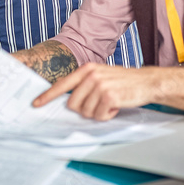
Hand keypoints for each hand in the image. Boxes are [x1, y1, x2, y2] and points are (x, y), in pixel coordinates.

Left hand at [32, 64, 163, 120]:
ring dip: (99, 112)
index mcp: (86, 69)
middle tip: (100, 104)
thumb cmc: (124, 82)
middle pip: (73, 104)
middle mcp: (91, 75)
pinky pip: (99, 115)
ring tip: (110, 103)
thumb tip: (69, 101)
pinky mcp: (109, 96)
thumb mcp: (101, 76)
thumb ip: (85, 84)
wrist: (147, 82)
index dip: (48, 96)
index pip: (62, 84)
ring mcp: (99, 85)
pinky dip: (108, 115)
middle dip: (85, 109)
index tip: (36, 104)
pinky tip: (117, 106)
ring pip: (86, 112)